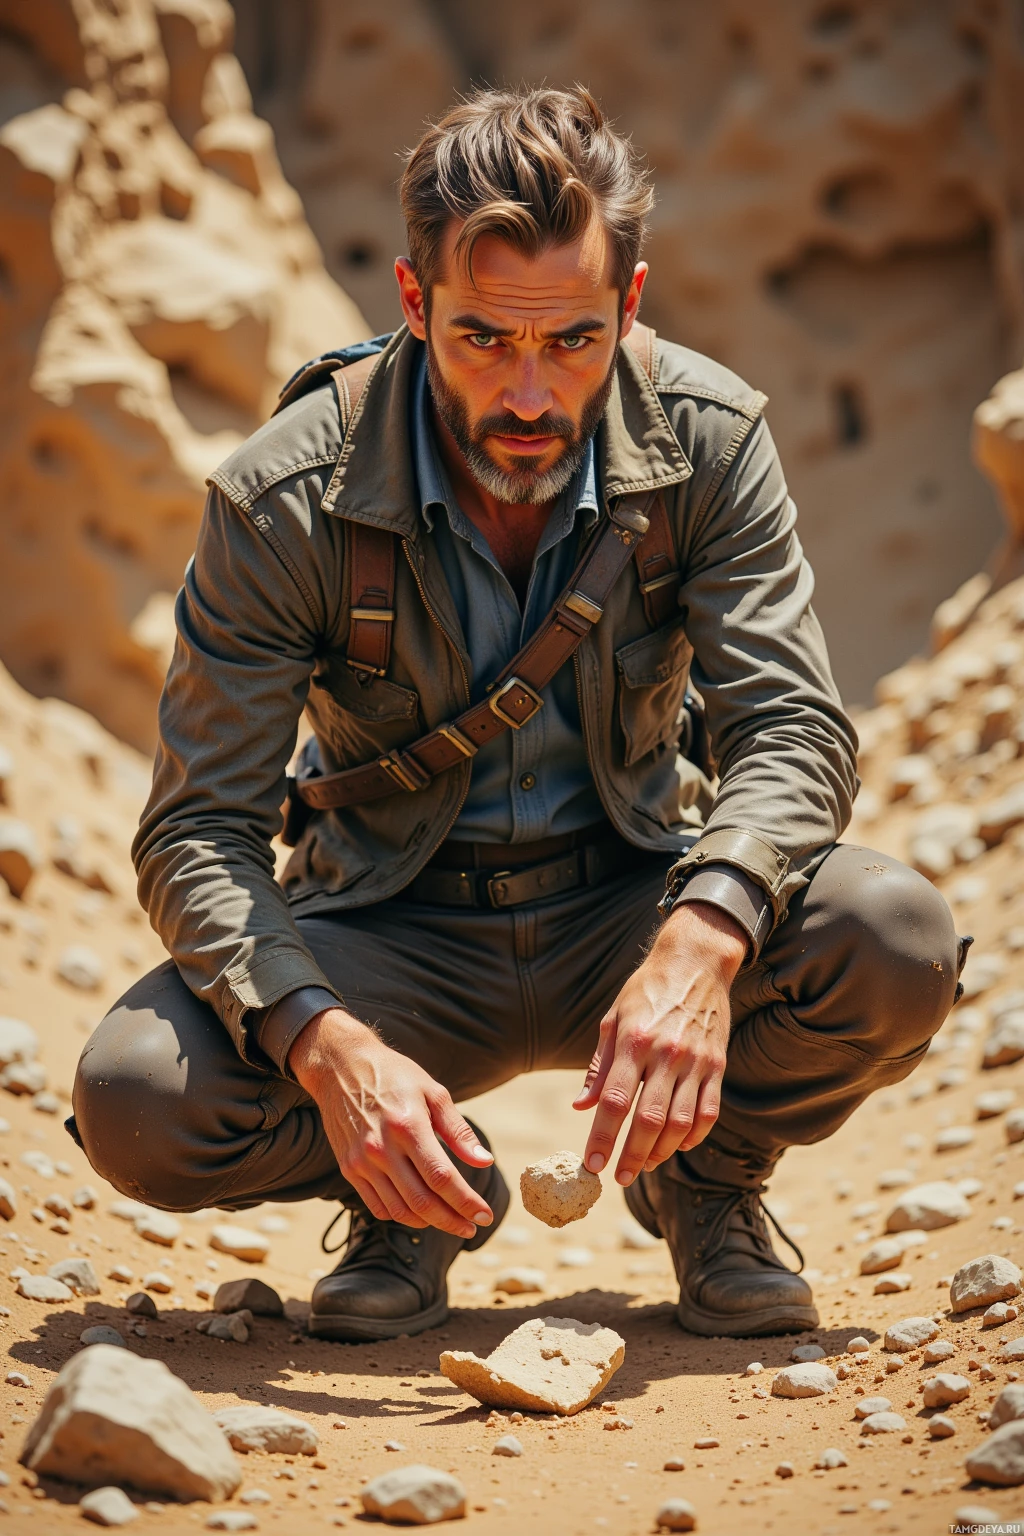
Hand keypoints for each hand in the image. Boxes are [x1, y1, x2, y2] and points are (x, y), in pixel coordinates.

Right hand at [289, 1008, 493, 1238]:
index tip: (485, 1215)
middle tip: (472, 1228)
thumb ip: (459, 1131)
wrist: (341, 1066)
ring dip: (429, 1223)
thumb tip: (485, 1162)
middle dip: (452, 1221)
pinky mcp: (349, 1167)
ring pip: (400, 1210)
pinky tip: (418, 1212)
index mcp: (408, 1127)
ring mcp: (362, 1161)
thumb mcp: (433, 1092)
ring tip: (449, 1221)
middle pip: (422, 1202)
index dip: (467, 1202)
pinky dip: (401, 1215)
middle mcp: (382, 1148)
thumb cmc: (394, 1075)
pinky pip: (377, 1206)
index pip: (442, 1178)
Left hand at [573, 901, 745, 1184]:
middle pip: (649, 1120)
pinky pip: (709, 1112)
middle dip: (632, 1156)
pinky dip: (693, 1137)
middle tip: (619, 1178)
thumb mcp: (613, 1018)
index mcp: (634, 1041)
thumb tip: (581, 1106)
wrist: (696, 962)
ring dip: (661, 1153)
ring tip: (644, 1165)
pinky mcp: (717, 1065)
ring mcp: (697, 1062)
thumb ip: (599, 1066)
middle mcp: (667, 1054)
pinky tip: (677, 1146)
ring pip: (681, 1123)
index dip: (602, 1138)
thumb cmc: (646, 990)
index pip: (616, 1102)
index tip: (591, 1164)